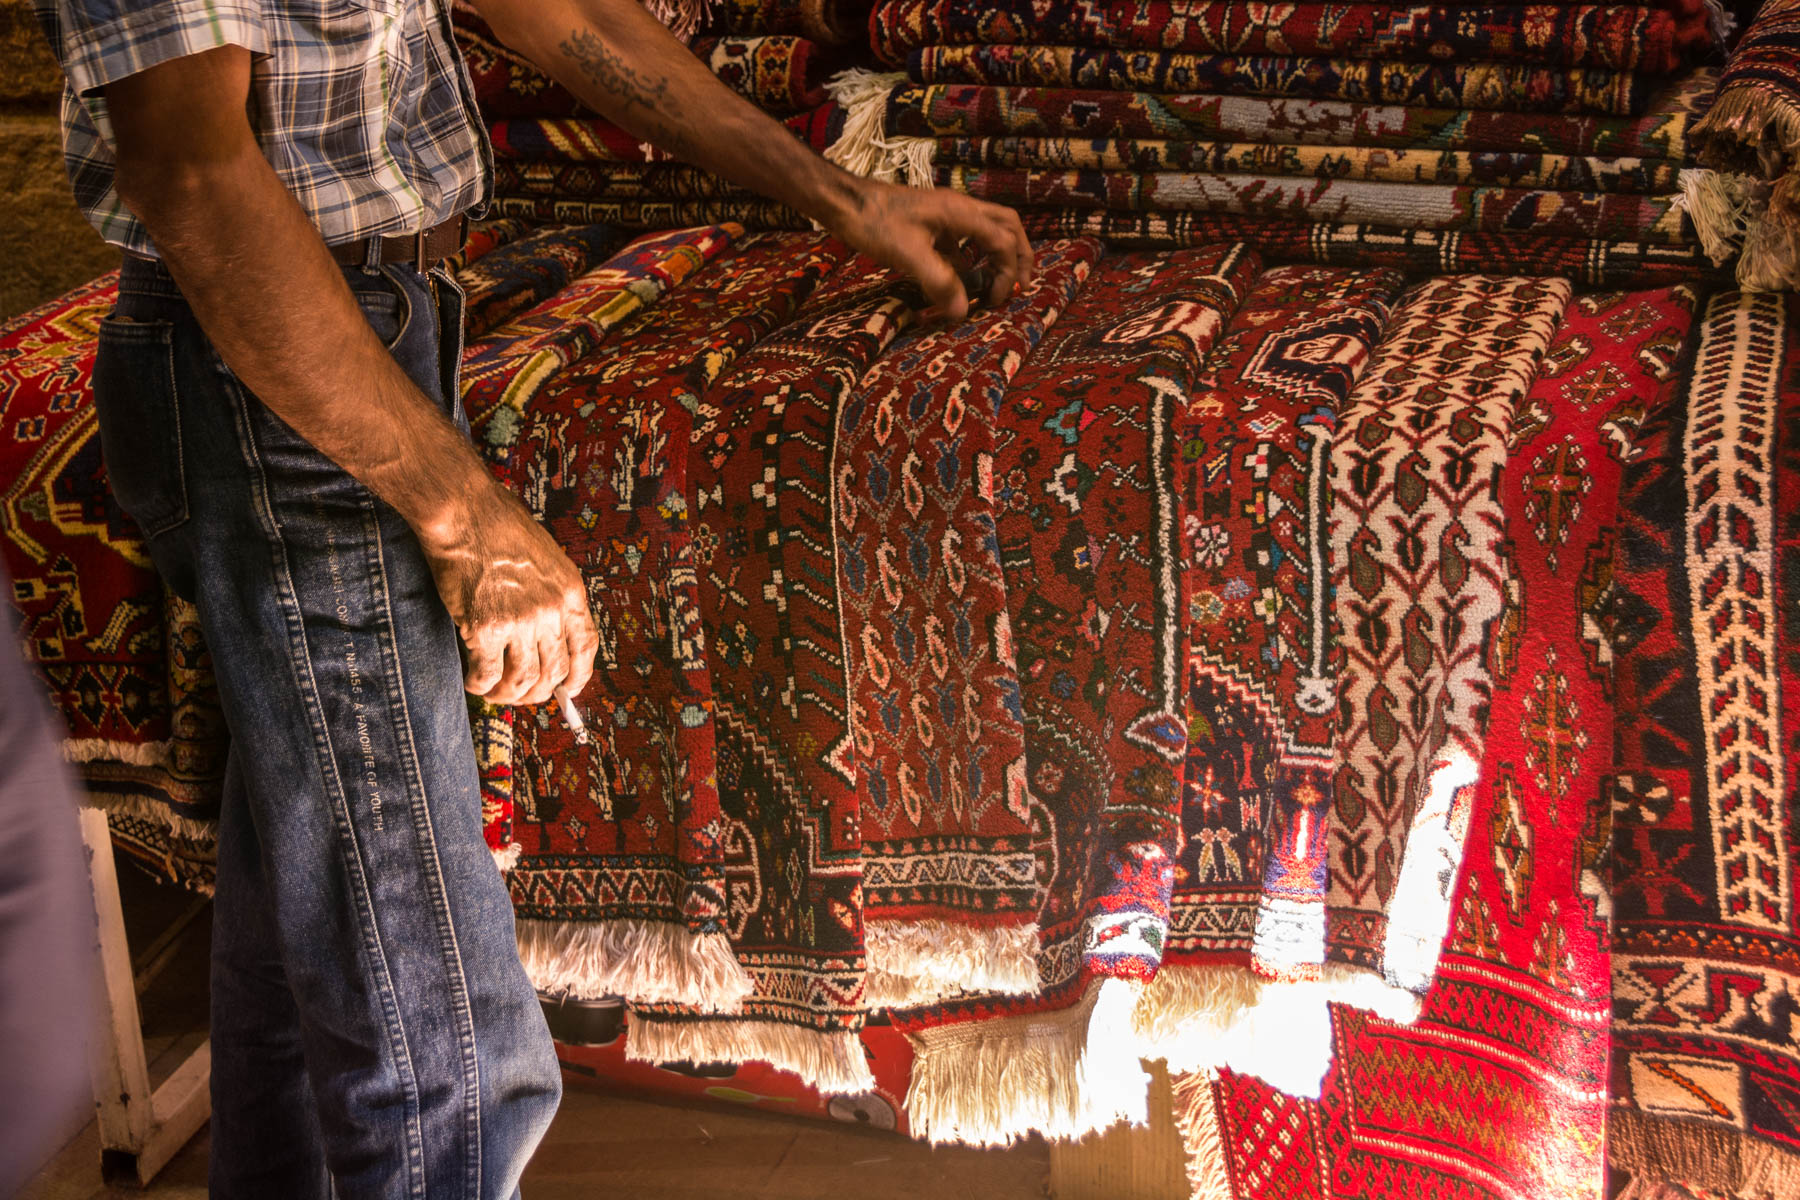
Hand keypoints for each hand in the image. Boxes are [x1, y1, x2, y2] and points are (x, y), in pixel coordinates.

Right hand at [418, 482, 598, 706]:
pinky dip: (480, 685)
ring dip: (507, 694)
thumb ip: (551, 595)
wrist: (464, 512)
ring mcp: (520, 621)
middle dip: (537, 692)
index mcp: (570, 591)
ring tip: (492, 691)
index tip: (567, 690)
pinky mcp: (486, 629)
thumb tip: (547, 636)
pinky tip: (473, 681)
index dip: (578, 677)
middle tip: (519, 694)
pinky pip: (488, 674)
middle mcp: (551, 610)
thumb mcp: (546, 558)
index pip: (585, 647)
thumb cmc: (498, 526)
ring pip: (523, 679)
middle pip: (554, 671)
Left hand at [826, 180, 1035, 321]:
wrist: (845, 203)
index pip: (1003, 242)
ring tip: (995, 285)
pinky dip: (969, 260)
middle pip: (1007, 226)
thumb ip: (939, 282)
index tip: (995, 299)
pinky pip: (962, 240)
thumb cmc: (875, 223)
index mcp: (961, 213)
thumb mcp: (908, 255)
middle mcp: (959, 209)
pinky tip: (959, 281)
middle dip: (1019, 256)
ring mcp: (945, 215)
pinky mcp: (931, 224)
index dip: (1007, 273)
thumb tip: (963, 311)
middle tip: (1021, 285)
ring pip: (987, 230)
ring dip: (996, 256)